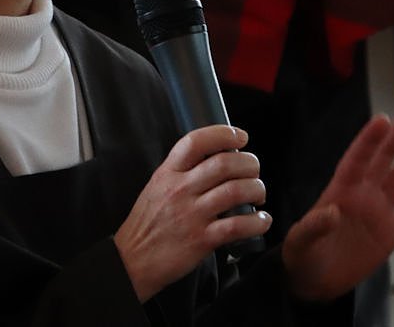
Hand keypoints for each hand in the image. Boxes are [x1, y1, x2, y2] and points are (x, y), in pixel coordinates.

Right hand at [114, 125, 272, 301]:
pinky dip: (257, 222)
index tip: (240, 138)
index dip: (223, 134)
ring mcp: (192, 214)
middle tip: (254, 171)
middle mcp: (180, 189)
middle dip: (249, 164)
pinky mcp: (202, 239)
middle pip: (224, 164)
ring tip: (258, 194)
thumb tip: (213, 160)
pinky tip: (261, 221)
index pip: (196, 142)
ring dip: (256, 189)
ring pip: (236, 191)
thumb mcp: (156, 187)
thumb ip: (180, 172)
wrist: (132, 260)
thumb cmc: (147, 224)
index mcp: (167, 173)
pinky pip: (238, 226)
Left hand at [281, 102, 393, 300]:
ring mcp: (378, 211)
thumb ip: (314, 227)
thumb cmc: (301, 256)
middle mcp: (362, 194)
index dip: (369, 140)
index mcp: (339, 191)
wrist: (313, 281)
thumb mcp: (301, 242)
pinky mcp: (390, 231)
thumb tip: (331, 212)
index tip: (383, 119)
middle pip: (384, 158)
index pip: (357, 159)